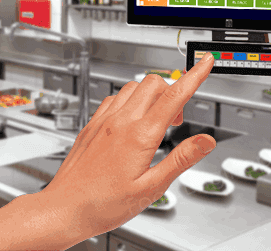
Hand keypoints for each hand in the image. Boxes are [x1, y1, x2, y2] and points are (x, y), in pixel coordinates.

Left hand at [37, 53, 215, 243]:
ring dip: (150, 96)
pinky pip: (113, 100)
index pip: (174, 96)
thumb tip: (205, 142)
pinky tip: (131, 122)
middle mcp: (118, 122)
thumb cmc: (103, 204)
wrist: (65, 208)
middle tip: (178, 120)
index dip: (193, 76)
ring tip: (156, 123)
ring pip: (132, 88)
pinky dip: (129, 102)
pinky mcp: (90, 126)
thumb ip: (181, 160)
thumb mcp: (151, 188)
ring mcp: (102, 121)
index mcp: (138, 136)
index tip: (205, 63)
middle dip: (172, 91)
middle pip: (152, 84)